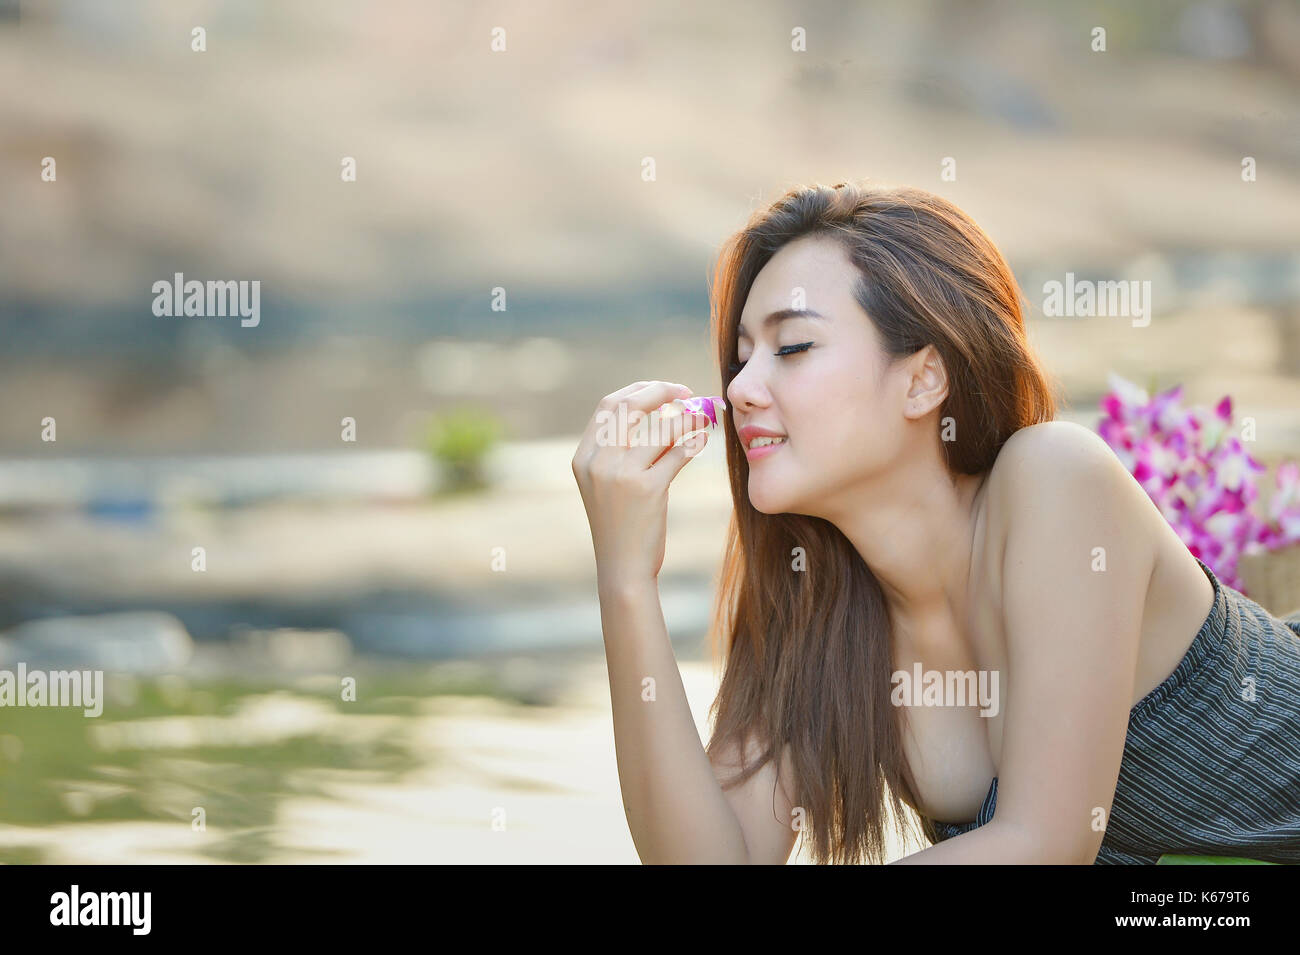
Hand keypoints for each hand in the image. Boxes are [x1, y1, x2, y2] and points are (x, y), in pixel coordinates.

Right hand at [571, 380, 716, 584]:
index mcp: (584, 457)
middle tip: (688, 393)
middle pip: (631, 406)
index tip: (664, 389)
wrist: (622, 568)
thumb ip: (622, 450)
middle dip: (663, 391)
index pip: (609, 405)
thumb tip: (666, 413)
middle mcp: (598, 462)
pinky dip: (695, 441)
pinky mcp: (646, 489)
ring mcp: (620, 475)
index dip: (639, 389)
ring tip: (704, 416)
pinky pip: (678, 453)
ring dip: (688, 417)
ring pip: (662, 428)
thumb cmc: (621, 525)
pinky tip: (704, 438)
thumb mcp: (608, 484)